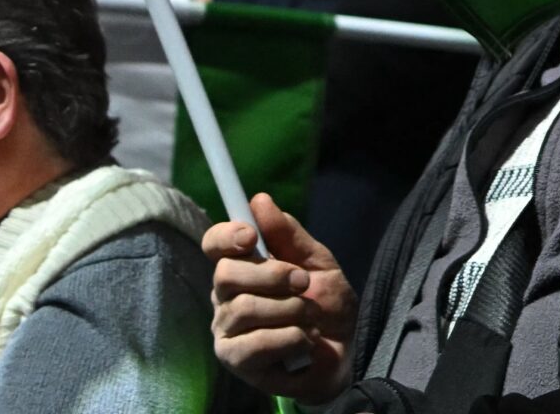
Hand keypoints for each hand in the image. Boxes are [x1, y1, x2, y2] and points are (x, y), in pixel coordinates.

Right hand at [205, 193, 354, 402]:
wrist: (344, 351)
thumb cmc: (327, 305)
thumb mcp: (319, 264)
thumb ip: (290, 235)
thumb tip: (260, 200)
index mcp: (244, 268)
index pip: (214, 244)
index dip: (226, 235)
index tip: (251, 236)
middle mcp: (227, 297)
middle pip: (226, 274)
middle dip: (274, 275)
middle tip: (303, 283)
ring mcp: (227, 330)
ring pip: (245, 308)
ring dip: (291, 310)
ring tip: (309, 317)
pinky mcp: (235, 359)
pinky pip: (256, 342)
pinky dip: (292, 338)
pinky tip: (304, 341)